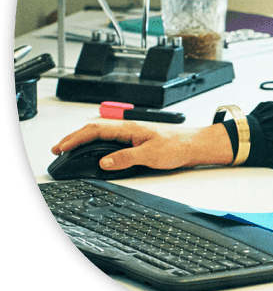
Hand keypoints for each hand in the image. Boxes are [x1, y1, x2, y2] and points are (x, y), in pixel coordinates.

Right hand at [51, 121, 234, 173]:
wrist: (194, 145)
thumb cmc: (177, 145)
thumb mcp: (151, 154)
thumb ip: (126, 158)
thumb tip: (104, 162)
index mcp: (130, 128)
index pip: (96, 130)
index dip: (76, 138)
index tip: (61, 146)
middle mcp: (129, 128)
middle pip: (95, 129)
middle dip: (74, 138)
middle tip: (58, 149)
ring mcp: (132, 134)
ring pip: (101, 134)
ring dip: (83, 140)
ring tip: (69, 149)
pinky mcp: (136, 140)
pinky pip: (109, 140)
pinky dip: (95, 144)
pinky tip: (92, 150)